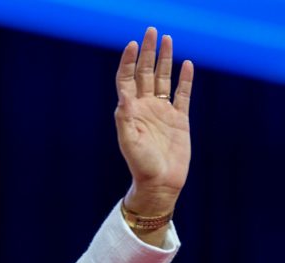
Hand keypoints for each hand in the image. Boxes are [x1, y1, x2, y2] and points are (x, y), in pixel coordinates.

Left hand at [115, 27, 193, 215]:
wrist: (160, 183)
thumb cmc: (141, 165)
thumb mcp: (129, 142)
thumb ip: (125, 120)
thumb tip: (123, 98)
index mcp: (130, 111)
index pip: (127, 79)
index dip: (129, 61)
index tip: (133, 44)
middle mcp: (145, 108)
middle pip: (146, 74)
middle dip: (148, 53)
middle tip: (152, 31)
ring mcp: (163, 112)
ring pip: (163, 80)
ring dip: (165, 60)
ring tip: (167, 40)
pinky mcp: (180, 120)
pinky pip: (183, 94)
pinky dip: (185, 80)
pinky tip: (187, 65)